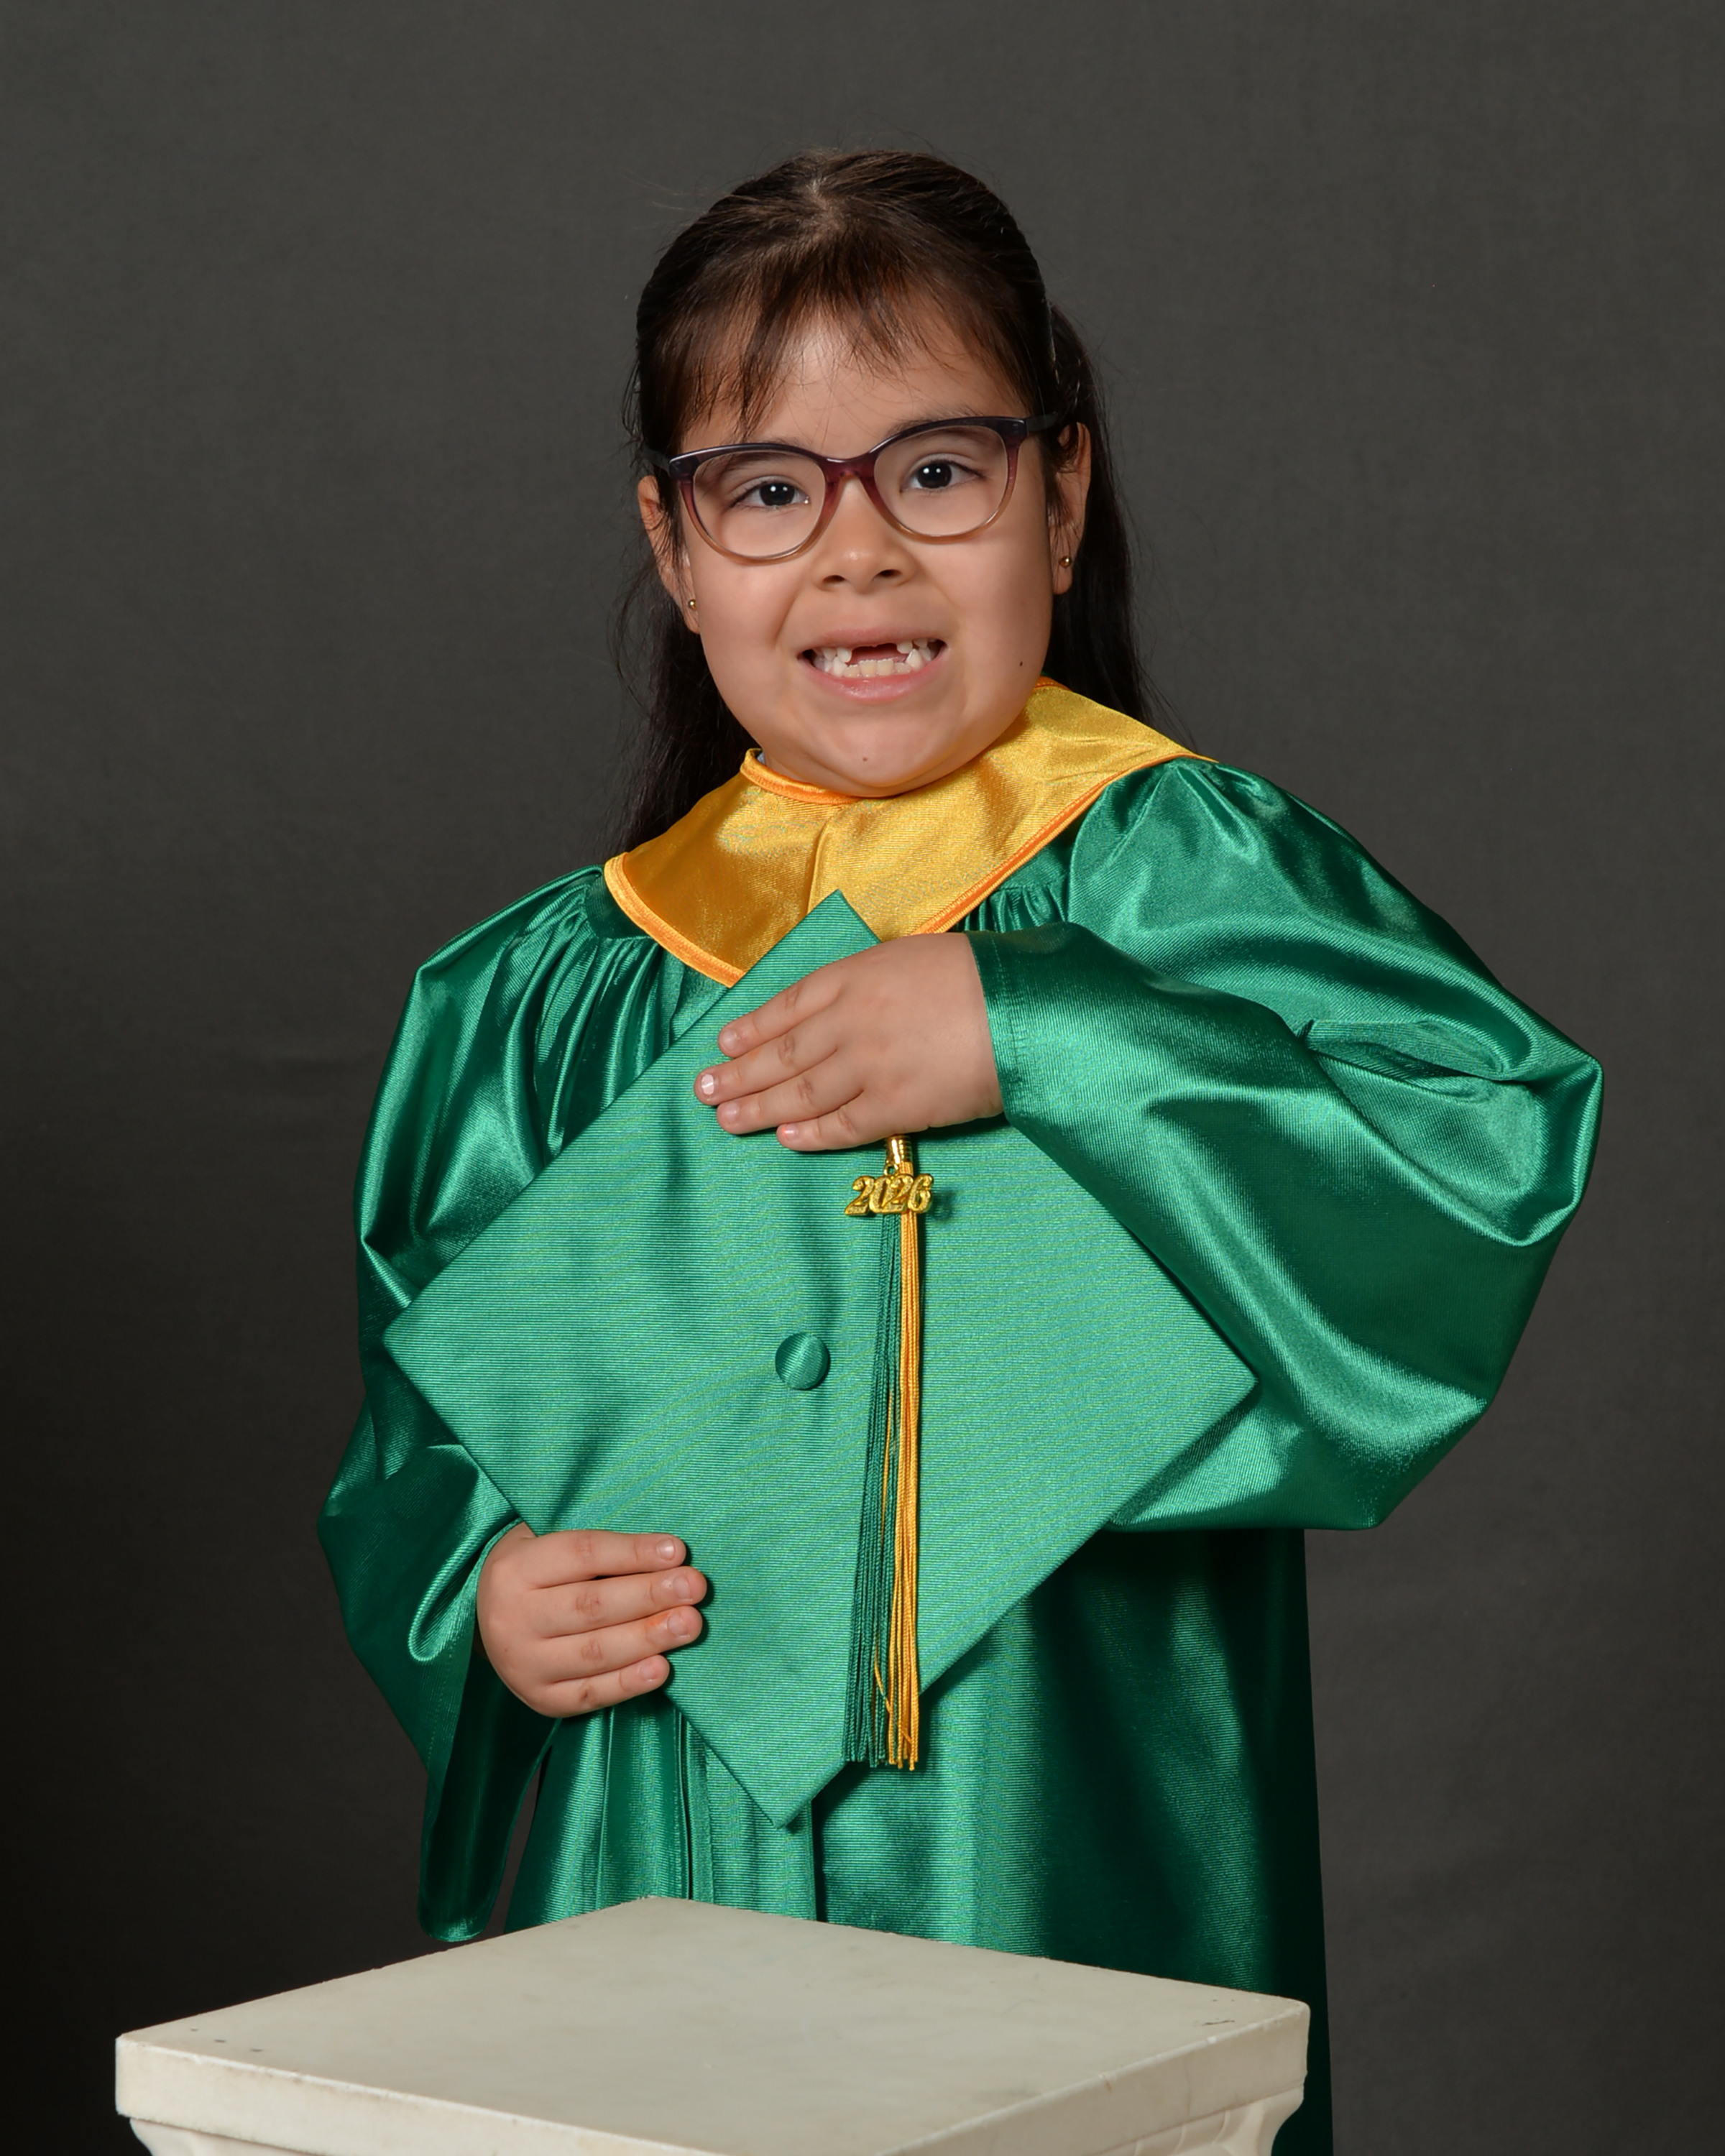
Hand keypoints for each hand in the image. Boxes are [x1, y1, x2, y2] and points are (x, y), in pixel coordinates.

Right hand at [476, 1526, 705, 1716]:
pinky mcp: (541, 1699)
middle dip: (648, 1595)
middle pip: (591, 1606)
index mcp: (515, 1569)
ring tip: (690, 1623)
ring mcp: (524, 1665)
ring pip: (594, 1653)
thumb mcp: (547, 1542)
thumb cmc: (538, 1571)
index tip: (677, 1550)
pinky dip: (629, 1682)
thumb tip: (666, 1552)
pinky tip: (662, 1668)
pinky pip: (591, 1694)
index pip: (581, 1554)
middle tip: (694, 1587)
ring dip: (648, 1638)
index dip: (631, 1553)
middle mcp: (512, 1618)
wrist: (488, 1623)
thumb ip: (596, 1545)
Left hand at [694, 933, 1000, 1150]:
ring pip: (801, 1092)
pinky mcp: (897, 1105)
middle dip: (739, 1074)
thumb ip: (871, 981)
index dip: (752, 1028)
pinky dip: (811, 1133)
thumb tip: (841, 1007)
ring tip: (727, 1120)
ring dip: (759, 1108)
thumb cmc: (977, 976)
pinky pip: (843, 1125)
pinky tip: (785, 1138)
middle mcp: (852, 1021)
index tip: (723, 1043)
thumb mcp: (912, 957)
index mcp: (856, 977)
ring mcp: (871, 1066)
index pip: (789, 1006)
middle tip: (703, 1091)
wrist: (1025, 1008)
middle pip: (783, 1053)